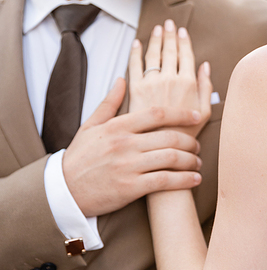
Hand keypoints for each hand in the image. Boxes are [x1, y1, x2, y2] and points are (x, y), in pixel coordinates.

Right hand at [63, 78, 202, 216]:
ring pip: (171, 158)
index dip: (182, 114)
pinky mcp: (131, 188)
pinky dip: (184, 180)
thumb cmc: (79, 157)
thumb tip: (123, 79)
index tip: (197, 116)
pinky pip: (165, 181)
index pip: (157, 114)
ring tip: (198, 163)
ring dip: (191, 161)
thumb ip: (109, 103)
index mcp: (117, 126)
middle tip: (198, 145)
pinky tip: (194, 179)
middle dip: (191, 141)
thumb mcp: (90, 126)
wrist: (64, 190)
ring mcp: (128, 166)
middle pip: (170, 136)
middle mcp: (125, 144)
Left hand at [129, 20, 211, 136]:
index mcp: (188, 83)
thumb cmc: (187, 134)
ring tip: (156, 29)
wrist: (163, 148)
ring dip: (155, 39)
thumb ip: (206, 86)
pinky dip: (135, 52)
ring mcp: (152, 83)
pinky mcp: (136, 89)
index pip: (186, 55)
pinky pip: (134, 65)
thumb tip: (205, 65)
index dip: (184, 41)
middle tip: (168, 23)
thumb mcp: (206, 112)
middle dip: (169, 35)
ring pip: (154, 54)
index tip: (181, 31)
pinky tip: (137, 44)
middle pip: (170, 51)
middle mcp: (170, 79)